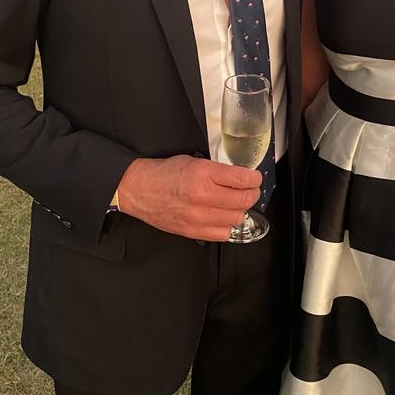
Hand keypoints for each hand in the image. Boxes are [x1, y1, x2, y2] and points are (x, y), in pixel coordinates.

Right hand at [117, 155, 260, 241]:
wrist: (139, 189)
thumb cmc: (164, 174)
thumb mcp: (194, 161)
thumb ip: (219, 170)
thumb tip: (241, 177)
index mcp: (203, 174)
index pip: (243, 180)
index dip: (255, 179)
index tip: (255, 179)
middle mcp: (202, 196)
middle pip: (244, 200)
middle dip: (252, 194)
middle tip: (250, 190)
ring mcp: (198, 216)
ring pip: (237, 218)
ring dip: (240, 210)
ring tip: (234, 203)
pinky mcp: (193, 231)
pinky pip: (223, 234)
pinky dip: (227, 226)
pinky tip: (223, 217)